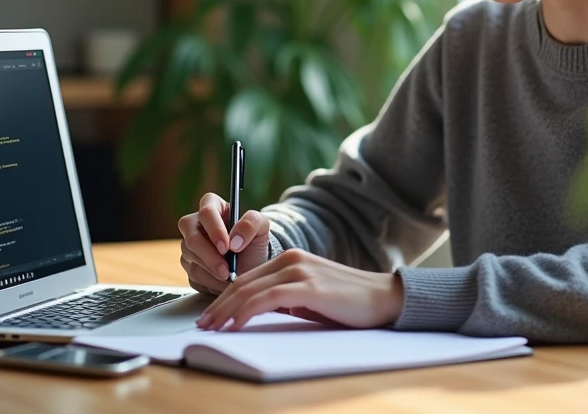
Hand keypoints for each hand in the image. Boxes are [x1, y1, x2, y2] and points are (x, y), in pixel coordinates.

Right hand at [178, 192, 270, 295]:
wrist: (252, 265)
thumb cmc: (254, 242)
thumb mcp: (261, 227)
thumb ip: (251, 223)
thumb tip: (234, 239)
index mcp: (212, 206)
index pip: (206, 212)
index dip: (215, 230)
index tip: (227, 247)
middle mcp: (195, 224)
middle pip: (192, 238)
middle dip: (210, 257)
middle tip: (227, 270)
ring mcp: (189, 246)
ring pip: (191, 259)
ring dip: (212, 271)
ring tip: (230, 276)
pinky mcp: (189, 266)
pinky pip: (193, 276)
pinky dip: (210, 282)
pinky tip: (223, 281)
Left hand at [197, 248, 404, 330]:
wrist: (383, 298)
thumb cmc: (348, 303)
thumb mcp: (310, 297)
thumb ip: (285, 298)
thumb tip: (257, 311)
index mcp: (291, 259)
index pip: (247, 278)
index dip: (224, 297)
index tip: (211, 315)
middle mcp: (292, 259)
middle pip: (243, 282)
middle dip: (219, 305)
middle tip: (203, 324)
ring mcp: (299, 271)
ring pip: (250, 290)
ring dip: (226, 311)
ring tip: (212, 328)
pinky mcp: (308, 287)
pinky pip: (267, 300)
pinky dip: (246, 312)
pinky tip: (235, 325)